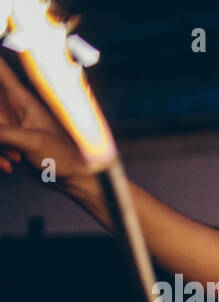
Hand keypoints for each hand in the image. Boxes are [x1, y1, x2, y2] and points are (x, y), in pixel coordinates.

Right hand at [0, 56, 96, 196]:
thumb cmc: (67, 158)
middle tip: (12, 149)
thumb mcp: (32, 142)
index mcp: (24, 101)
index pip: (1, 72)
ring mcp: (13, 126)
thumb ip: (3, 132)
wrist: (78, 180)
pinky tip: (11, 167)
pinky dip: (0, 156)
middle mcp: (16, 110)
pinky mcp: (13, 143)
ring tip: (14, 161)